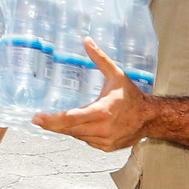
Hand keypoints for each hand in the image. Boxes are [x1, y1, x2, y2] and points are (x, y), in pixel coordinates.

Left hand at [34, 38, 149, 150]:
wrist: (151, 118)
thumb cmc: (132, 96)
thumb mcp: (116, 74)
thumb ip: (100, 58)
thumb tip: (86, 41)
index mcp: (102, 111)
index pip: (71, 118)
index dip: (52, 120)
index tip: (37, 118)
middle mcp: (102, 129)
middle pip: (69, 129)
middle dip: (53, 124)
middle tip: (39, 120)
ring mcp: (104, 140)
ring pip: (77, 136)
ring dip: (68, 129)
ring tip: (60, 120)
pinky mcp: (106, 147)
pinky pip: (86, 141)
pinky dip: (81, 133)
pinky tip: (81, 125)